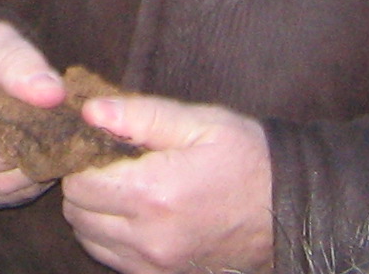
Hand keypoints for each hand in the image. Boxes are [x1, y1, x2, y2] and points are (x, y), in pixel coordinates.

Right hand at [0, 20, 64, 210]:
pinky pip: (1, 198)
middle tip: (57, 128)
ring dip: (32, 170)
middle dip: (30, 156)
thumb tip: (52, 95)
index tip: (33, 120)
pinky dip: (25, 180)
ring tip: (47, 136)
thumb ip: (20, 63)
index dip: (1, 144)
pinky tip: (33, 150)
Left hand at [63, 93, 272, 273]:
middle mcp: (151, 237)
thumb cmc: (246, 159)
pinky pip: (112, 258)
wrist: (290, 211)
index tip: (96, 144)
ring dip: (94, 213)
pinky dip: (111, 236)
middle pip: (77, 213)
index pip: (79, 182)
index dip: (80, 159)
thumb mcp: (199, 122)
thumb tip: (90, 110)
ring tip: (122, 187)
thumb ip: (139, 115)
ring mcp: (157, 265)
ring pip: (90, 238)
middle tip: (107, 164)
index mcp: (155, 193)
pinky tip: (134, 213)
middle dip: (84, 184)